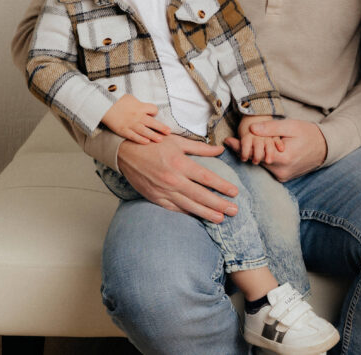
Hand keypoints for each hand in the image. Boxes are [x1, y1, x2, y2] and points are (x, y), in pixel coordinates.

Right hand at [101, 94, 170, 143]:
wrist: (103, 105)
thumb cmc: (115, 99)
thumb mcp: (130, 98)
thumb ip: (138, 103)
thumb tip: (143, 107)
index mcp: (140, 106)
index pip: (153, 110)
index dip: (154, 112)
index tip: (154, 114)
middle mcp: (137, 116)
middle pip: (153, 123)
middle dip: (162, 128)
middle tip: (169, 132)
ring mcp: (130, 124)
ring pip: (145, 131)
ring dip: (154, 136)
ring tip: (161, 139)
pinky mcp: (123, 130)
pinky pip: (134, 136)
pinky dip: (141, 139)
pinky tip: (147, 142)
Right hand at [117, 135, 238, 222]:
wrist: (125, 152)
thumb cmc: (154, 144)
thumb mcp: (178, 141)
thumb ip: (200, 148)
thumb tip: (219, 150)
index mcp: (180, 163)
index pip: (206, 178)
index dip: (222, 186)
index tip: (235, 192)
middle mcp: (173, 179)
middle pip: (201, 195)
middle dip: (219, 204)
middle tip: (234, 211)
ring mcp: (163, 191)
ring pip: (189, 205)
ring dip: (206, 213)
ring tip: (220, 218)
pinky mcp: (155, 198)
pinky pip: (174, 209)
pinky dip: (187, 214)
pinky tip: (198, 217)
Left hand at [224, 119, 326, 181]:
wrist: (325, 147)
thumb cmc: (308, 133)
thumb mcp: (290, 126)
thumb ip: (270, 128)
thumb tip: (251, 129)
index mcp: (283, 158)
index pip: (255, 153)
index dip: (241, 146)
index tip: (228, 140)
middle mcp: (281, 171)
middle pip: (256, 161)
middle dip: (245, 151)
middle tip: (230, 141)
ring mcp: (282, 177)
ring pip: (261, 165)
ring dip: (253, 155)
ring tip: (240, 145)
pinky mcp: (283, 178)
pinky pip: (268, 168)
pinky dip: (262, 160)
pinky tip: (256, 151)